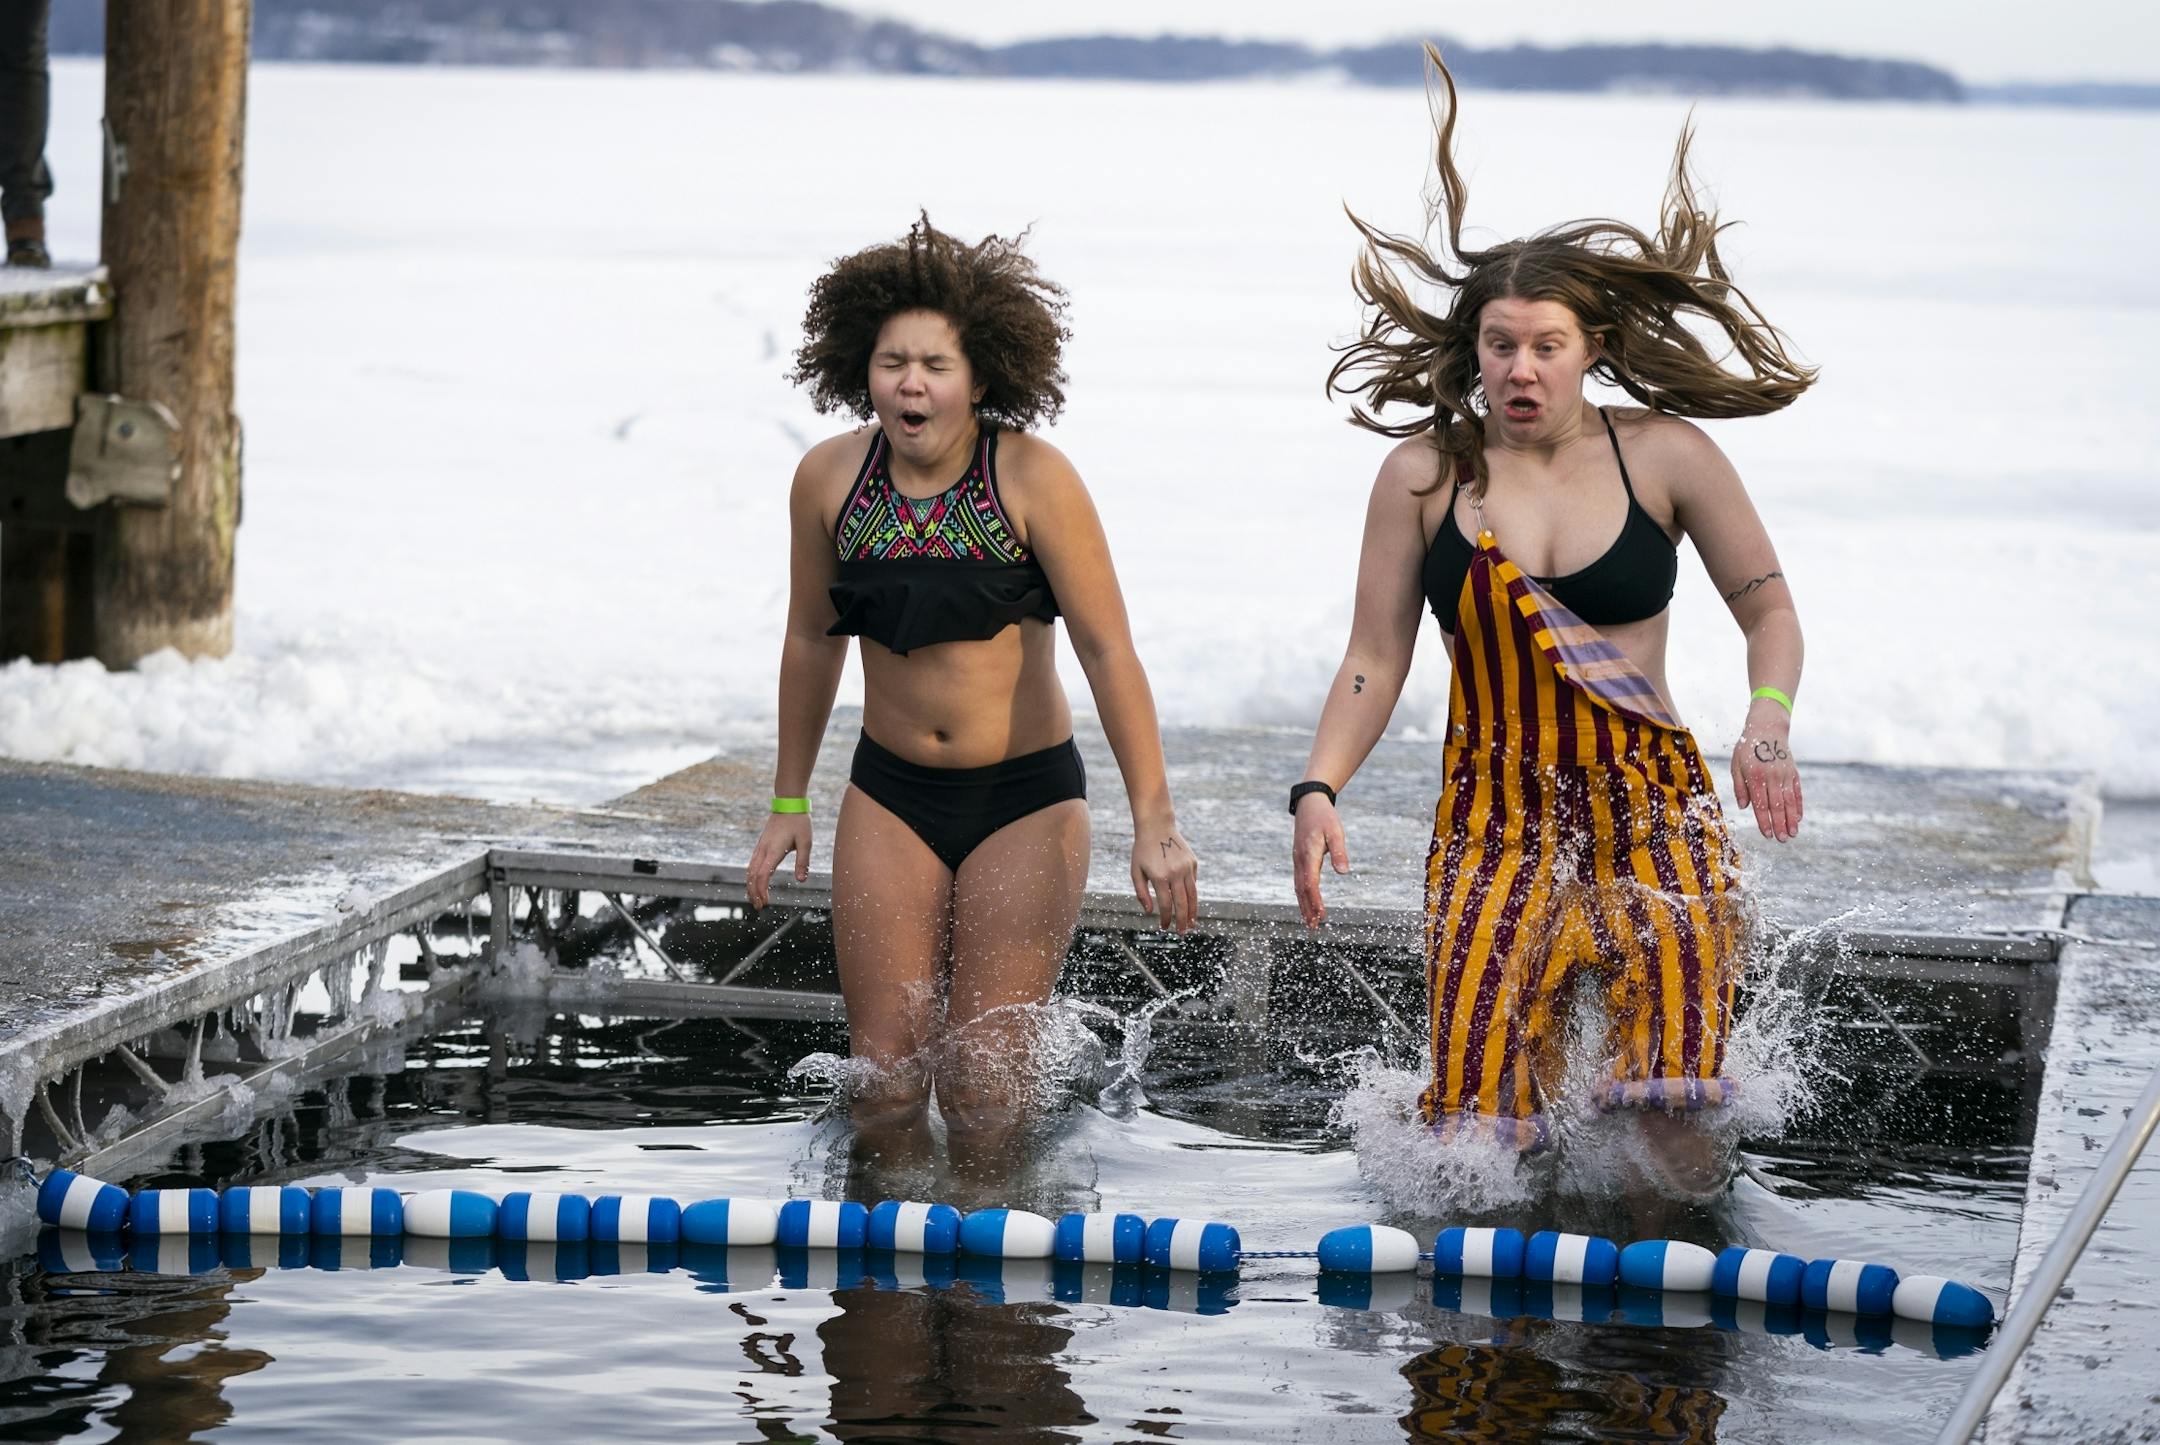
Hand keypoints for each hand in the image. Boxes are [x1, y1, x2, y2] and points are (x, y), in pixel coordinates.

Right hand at [746, 812, 812, 909]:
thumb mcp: (806, 842)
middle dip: (753, 893)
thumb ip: (803, 862)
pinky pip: (752, 864)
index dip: (762, 890)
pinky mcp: (761, 846)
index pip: (763, 874)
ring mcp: (760, 847)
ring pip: (749, 870)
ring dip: (751, 886)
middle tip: (759, 907)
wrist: (788, 804)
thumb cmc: (799, 822)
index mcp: (774, 850)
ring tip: (755, 899)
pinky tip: (755, 884)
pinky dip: (751, 877)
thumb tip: (801, 880)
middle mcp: (763, 850)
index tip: (766, 903)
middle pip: (752, 875)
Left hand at [1131, 823, 1198, 931]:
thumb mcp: (1136, 871)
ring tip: (1192, 924)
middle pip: (1181, 904)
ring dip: (1192, 912)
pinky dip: (1191, 894)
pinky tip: (1188, 902)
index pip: (1165, 905)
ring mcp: (1186, 867)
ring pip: (1192, 896)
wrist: (1157, 827)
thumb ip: (1141, 893)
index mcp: (1159, 877)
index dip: (1165, 919)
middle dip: (1182, 921)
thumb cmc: (1142, 850)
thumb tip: (1150, 912)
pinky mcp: (1193, 863)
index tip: (1164, 927)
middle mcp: (1175, 873)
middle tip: (1181, 932)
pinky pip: (1193, 883)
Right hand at [1292, 793, 1349, 927]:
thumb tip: (1344, 872)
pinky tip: (1306, 904)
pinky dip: (1302, 895)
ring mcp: (1297, 860)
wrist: (1309, 804)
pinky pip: (1298, 881)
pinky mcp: (1299, 859)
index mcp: (1309, 854)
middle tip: (1314, 927)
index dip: (1315, 899)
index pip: (1311, 882)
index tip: (1321, 914)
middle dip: (1308, 908)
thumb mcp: (1336, 831)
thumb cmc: (1325, 817)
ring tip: (1309, 922)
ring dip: (1303, 905)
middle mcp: (1300, 859)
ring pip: (1298, 887)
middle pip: (1302, 889)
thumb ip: (1340, 852)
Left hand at [1731, 711, 1802, 842]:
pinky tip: (1798, 818)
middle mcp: (1772, 776)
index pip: (1761, 804)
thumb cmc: (1746, 749)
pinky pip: (1797, 791)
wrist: (1767, 728)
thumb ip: (1740, 787)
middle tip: (1783, 840)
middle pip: (1777, 805)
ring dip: (1791, 819)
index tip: (1768, 835)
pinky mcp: (1793, 772)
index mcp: (1756, 776)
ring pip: (1789, 800)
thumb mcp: (1736, 765)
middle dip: (1780, 824)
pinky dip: (1798, 805)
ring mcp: (1785, 774)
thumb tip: (1744, 807)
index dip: (1764, 821)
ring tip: (1793, 834)